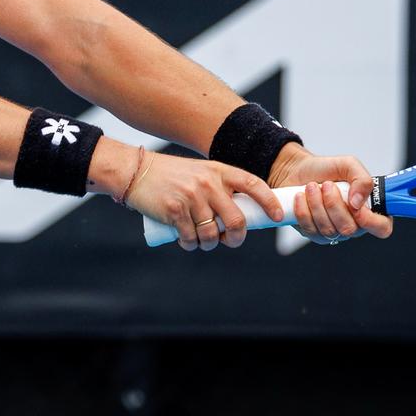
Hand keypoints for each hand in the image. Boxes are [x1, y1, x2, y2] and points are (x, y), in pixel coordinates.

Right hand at [128, 152, 286, 252]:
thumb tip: (240, 220)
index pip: (253, 184)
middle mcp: (208, 183)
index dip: (269, 201)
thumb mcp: (201, 173)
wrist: (137, 172)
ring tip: (200, 239)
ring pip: (213, 234)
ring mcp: (192, 197)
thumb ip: (220, 190)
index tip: (278, 215)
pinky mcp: (175, 210)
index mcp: (218, 171)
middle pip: (236, 220)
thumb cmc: (172, 177)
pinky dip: (190, 244)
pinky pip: (192, 239)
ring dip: (208, 244)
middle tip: (229, 240)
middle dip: (236, 237)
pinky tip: (185, 239)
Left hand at [267, 146, 393, 244]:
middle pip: (349, 229)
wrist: (299, 170)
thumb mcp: (349, 165)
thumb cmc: (327, 169)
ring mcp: (334, 232)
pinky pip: (310, 229)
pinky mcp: (314, 234)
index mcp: (369, 210)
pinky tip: (301, 196)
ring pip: (328, 230)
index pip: (382, 228)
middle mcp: (354, 224)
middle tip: (327, 185)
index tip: (356, 206)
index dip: (371, 222)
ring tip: (311, 186)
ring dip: (317, 204)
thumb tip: (358, 202)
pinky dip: (303, 210)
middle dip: (334, 204)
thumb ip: (362, 180)